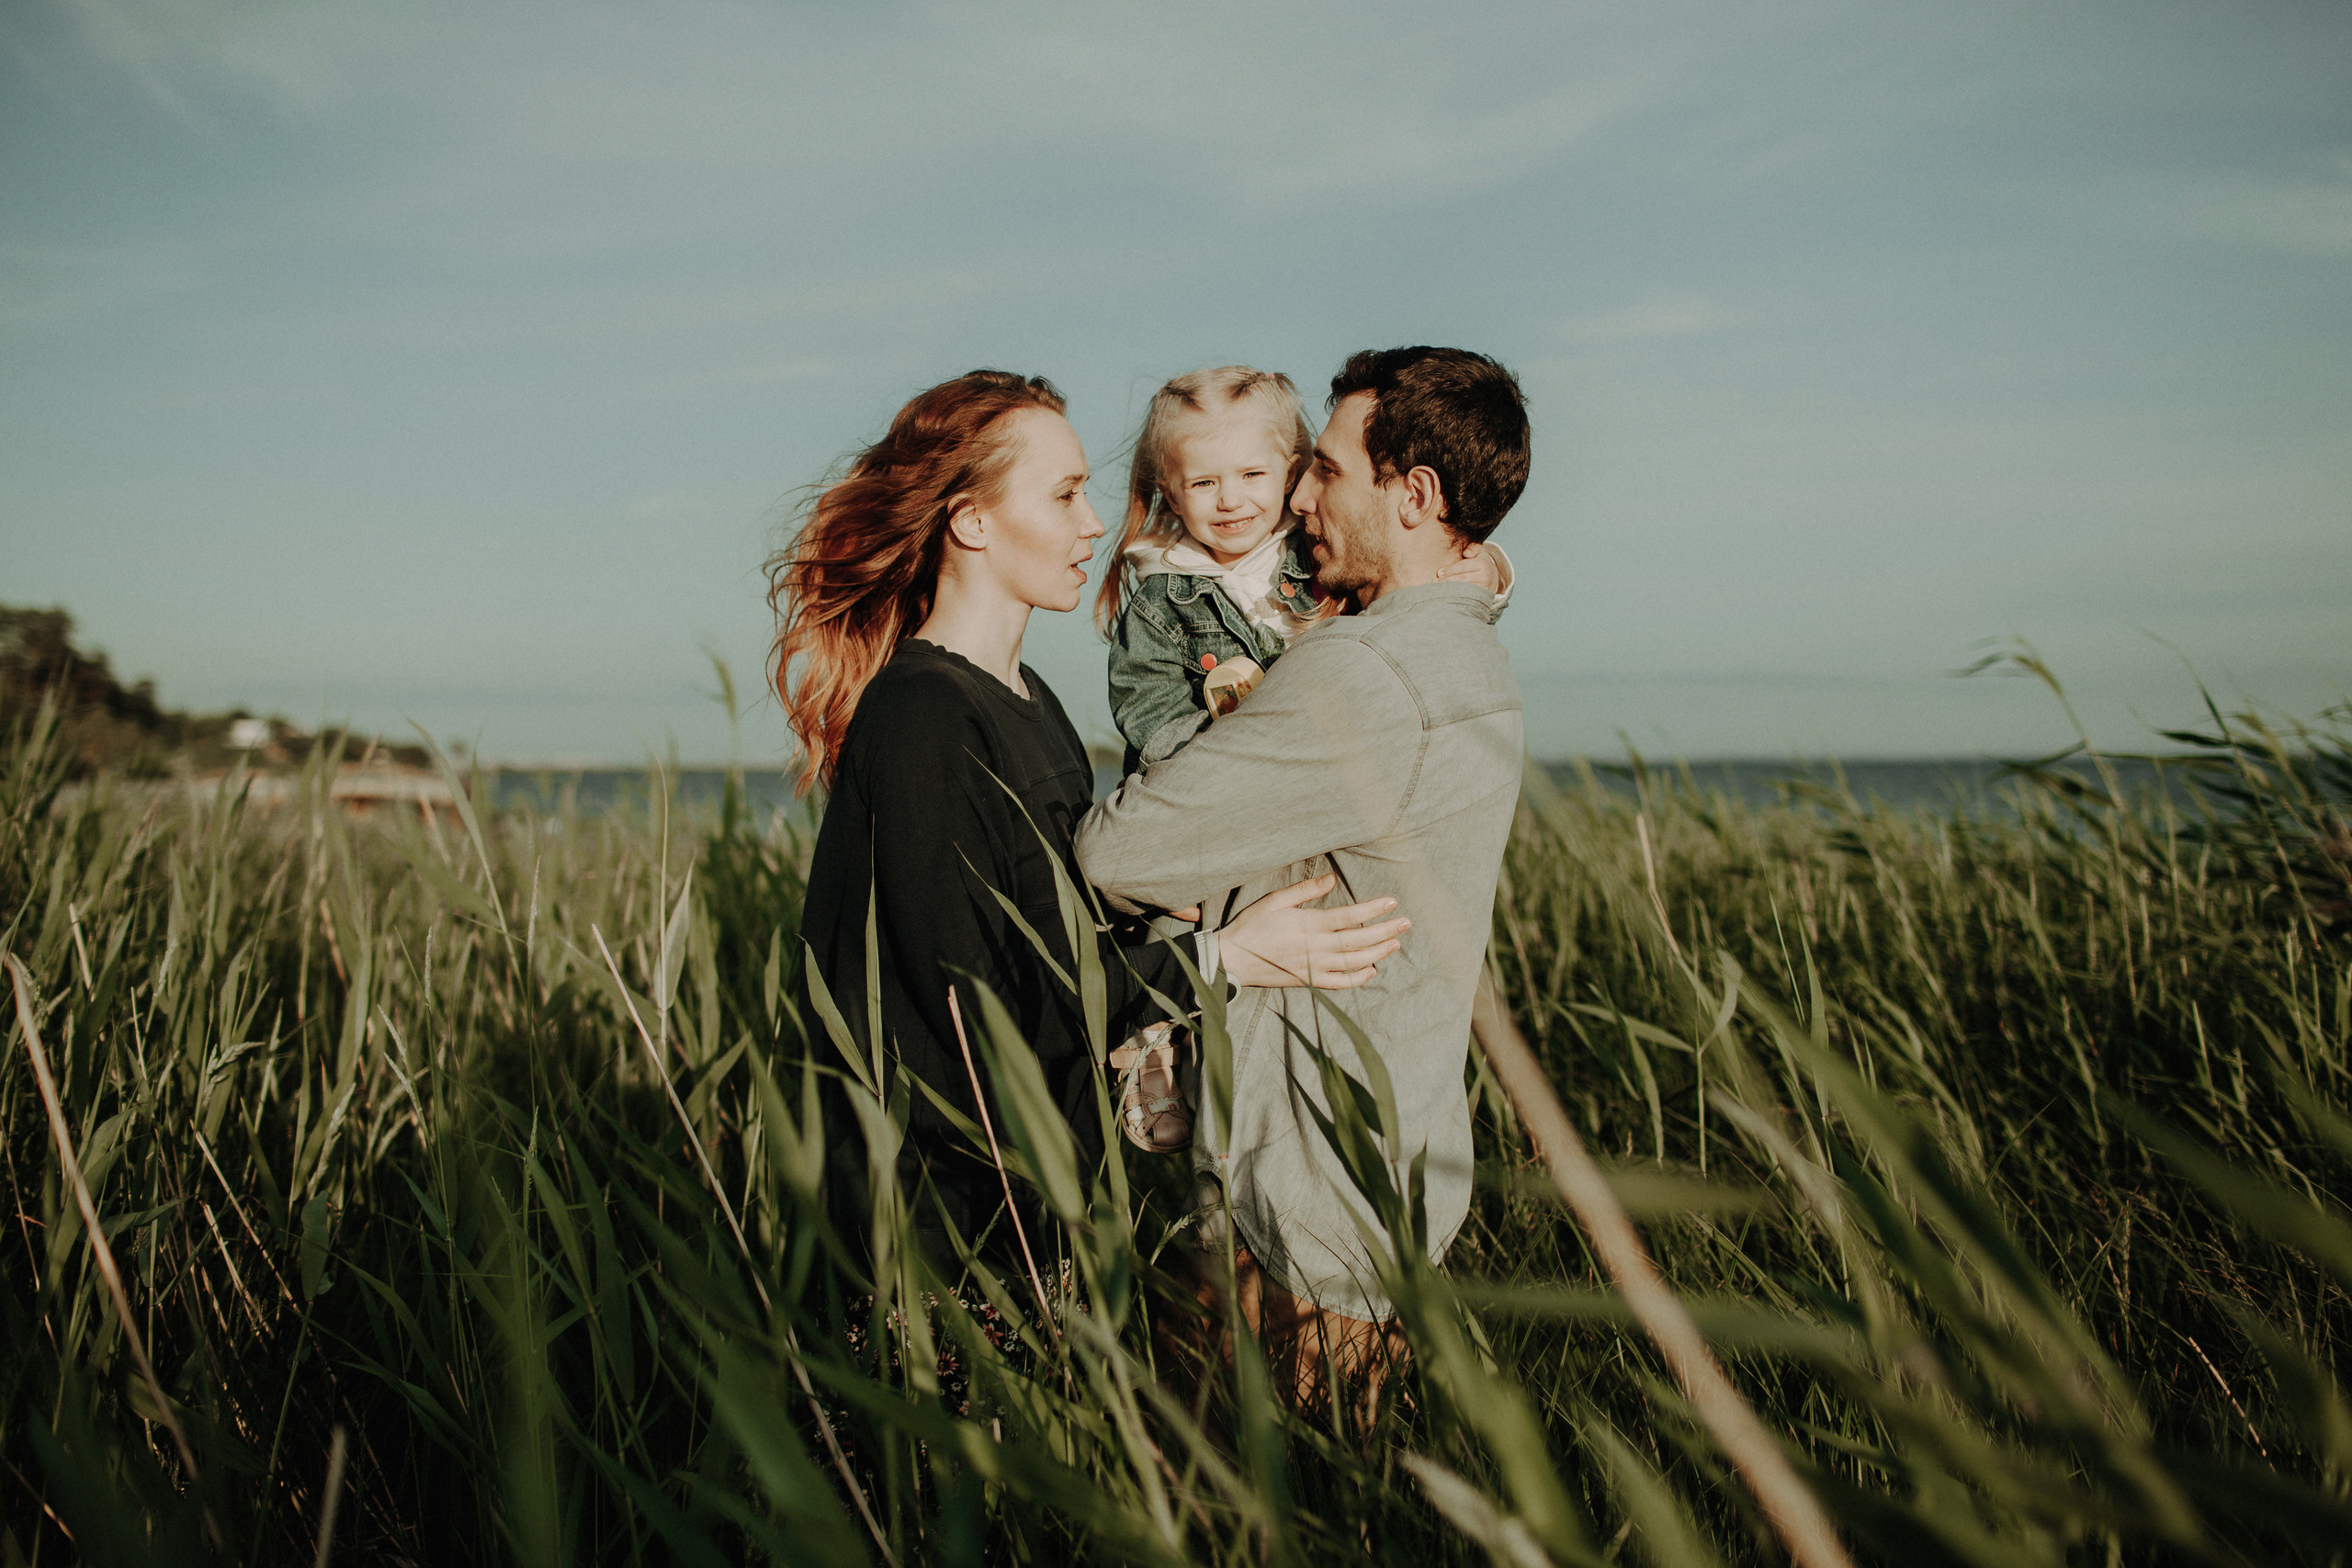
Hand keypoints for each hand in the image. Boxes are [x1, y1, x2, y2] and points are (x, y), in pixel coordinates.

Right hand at [1215, 873, 1408, 988]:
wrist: (1233, 959)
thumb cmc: (1252, 926)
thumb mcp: (1275, 900)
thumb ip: (1305, 891)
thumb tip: (1332, 879)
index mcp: (1308, 925)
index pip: (1349, 917)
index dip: (1372, 910)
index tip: (1391, 903)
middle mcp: (1316, 948)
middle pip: (1358, 940)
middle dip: (1385, 931)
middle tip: (1406, 923)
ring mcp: (1314, 967)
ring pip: (1354, 962)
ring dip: (1378, 953)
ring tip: (1395, 943)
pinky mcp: (1309, 981)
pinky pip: (1340, 983)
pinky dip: (1358, 979)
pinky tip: (1371, 970)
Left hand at [1435, 541, 1504, 595]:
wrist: (1493, 577)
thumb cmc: (1480, 562)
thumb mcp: (1479, 552)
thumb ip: (1473, 548)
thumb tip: (1466, 553)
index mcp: (1482, 563)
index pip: (1464, 566)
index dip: (1451, 570)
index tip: (1439, 572)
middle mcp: (1484, 576)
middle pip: (1463, 579)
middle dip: (1447, 581)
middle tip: (1435, 582)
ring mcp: (1483, 588)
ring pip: (1464, 590)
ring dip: (1450, 590)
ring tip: (1438, 590)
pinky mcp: (1482, 598)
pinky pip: (1467, 598)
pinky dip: (1456, 597)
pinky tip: (1446, 597)